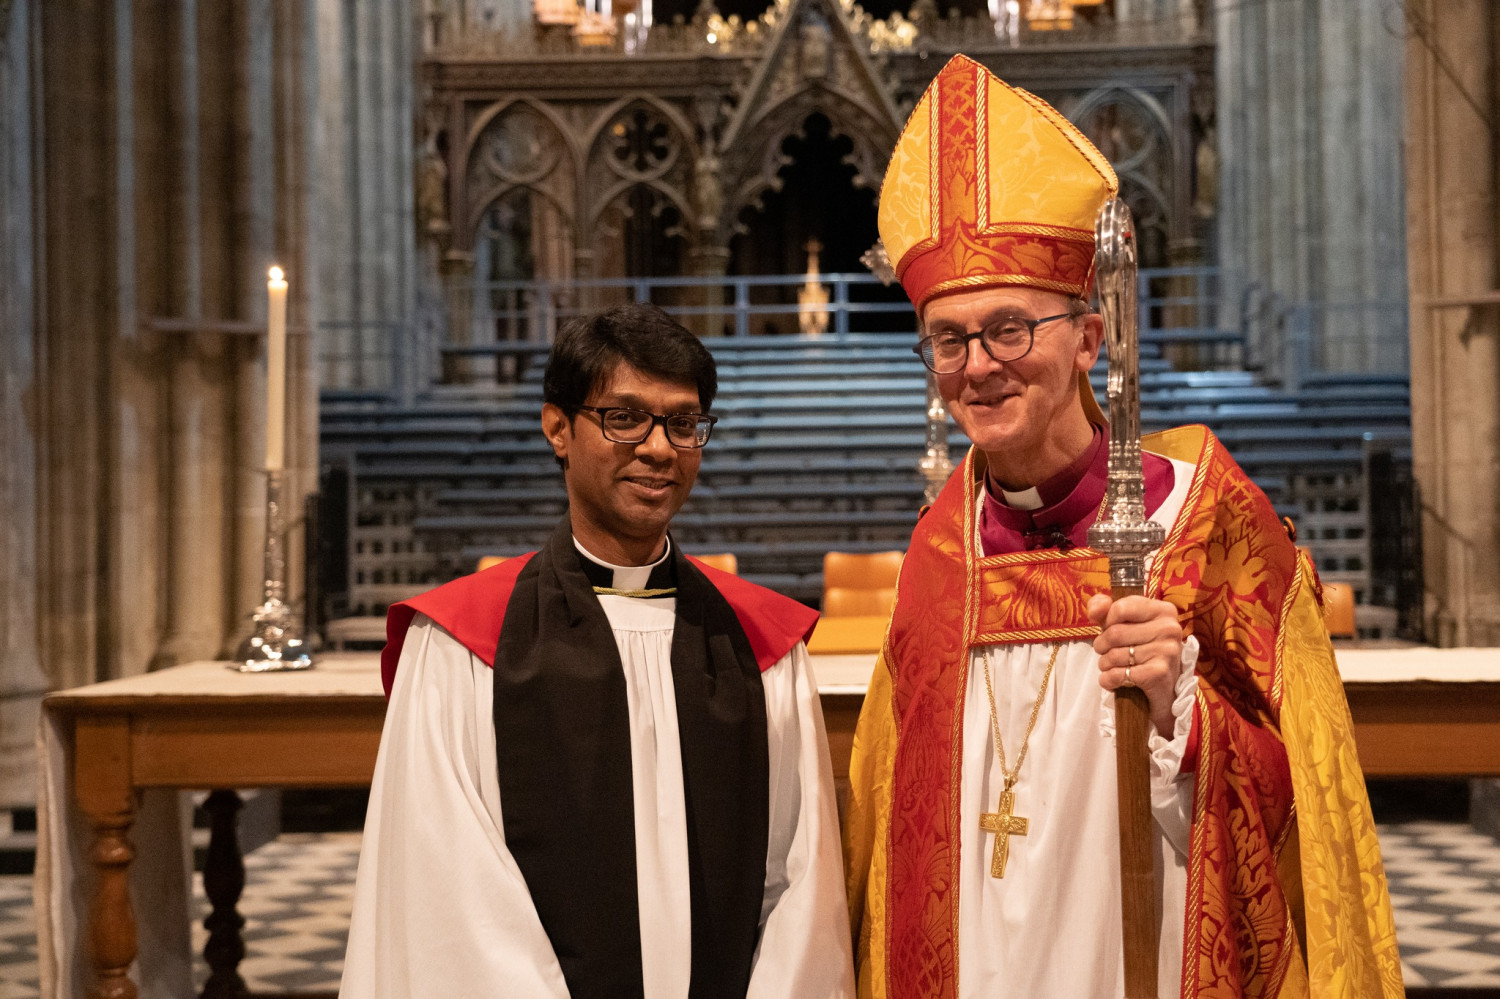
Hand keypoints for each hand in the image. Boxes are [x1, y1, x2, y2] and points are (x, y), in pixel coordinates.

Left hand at [1086, 593, 1184, 738]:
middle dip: (1101, 646)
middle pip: (1114, 633)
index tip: (1109, 630)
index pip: (1121, 608)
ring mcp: (1167, 651)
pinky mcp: (1159, 673)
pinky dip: (1108, 680)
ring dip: (1104, 664)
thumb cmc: (1142, 651)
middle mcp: (1169, 628)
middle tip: (1106, 652)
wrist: (1163, 690)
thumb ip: (1106, 610)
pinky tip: (1114, 680)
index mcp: (1164, 611)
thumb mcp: (1127, 625)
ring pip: (1114, 655)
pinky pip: (1118, 674)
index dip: (1107, 621)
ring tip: (1112, 666)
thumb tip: (1095, 610)